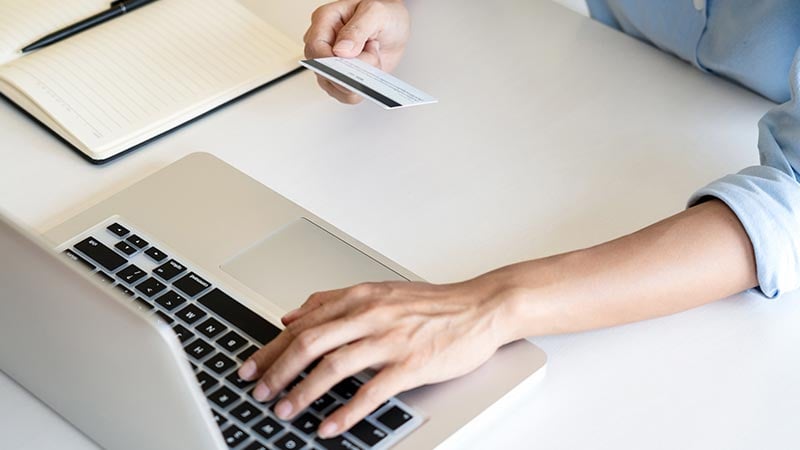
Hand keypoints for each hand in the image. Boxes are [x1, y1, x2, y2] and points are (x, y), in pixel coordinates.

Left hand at [237, 277, 518, 437]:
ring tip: (285, 411)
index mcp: (359, 298)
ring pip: (333, 366)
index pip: (302, 323)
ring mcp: (390, 340)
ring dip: (303, 392)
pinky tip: (329, 425)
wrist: (479, 307)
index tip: (251, 367)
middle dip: (277, 371)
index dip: (271, 348)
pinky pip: (370, 391)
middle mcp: (369, 315)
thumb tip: (292, 314)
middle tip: (259, 392)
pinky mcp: (410, 364)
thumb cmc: (432, 304)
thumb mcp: (378, 291)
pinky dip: (345, 411)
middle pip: (309, 343)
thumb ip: (333, 301)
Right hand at [303, 0, 410, 103]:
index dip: (330, 61)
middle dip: (349, 72)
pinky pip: (344, 94)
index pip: (315, 46)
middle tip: (372, 57)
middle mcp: (325, 43)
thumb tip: (341, 50)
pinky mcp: (343, 77)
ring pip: (333, 86)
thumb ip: (358, 29)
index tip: (351, 62)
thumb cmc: (385, 14)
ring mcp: (333, 62)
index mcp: (326, 20)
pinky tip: (372, 71)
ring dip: (357, 81)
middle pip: (322, 70)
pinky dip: (361, 89)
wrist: (396, 27)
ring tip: (374, 59)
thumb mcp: (376, 13)